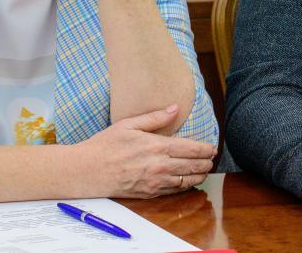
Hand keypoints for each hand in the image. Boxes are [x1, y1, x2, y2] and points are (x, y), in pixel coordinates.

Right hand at [75, 105, 215, 198]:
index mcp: (156, 146)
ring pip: (186, 180)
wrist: (89, 171)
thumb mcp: (128, 124)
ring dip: (199, 175)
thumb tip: (175, 108)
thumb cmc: (105, 145)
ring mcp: (155, 182)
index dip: (205, 149)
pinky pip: (174, 191)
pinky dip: (185, 186)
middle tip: (212, 159)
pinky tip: (188, 182)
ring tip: (205, 171)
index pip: (190, 148)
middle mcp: (159, 166)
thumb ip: (155, 117)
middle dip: (206, 162)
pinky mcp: (149, 193)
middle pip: (192, 165)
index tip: (212, 147)